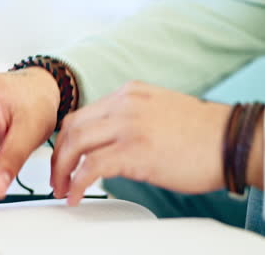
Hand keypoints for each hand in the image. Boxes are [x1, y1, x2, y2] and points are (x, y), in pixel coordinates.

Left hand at [51, 81, 231, 205]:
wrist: (232, 141)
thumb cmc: (200, 134)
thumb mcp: (156, 112)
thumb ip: (128, 120)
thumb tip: (105, 144)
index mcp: (127, 94)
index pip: (82, 115)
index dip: (66, 140)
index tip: (62, 158)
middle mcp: (124, 104)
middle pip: (72, 128)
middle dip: (57, 156)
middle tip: (56, 177)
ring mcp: (128, 125)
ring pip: (75, 145)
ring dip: (62, 171)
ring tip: (62, 189)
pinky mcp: (135, 151)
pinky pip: (91, 167)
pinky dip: (78, 184)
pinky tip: (76, 195)